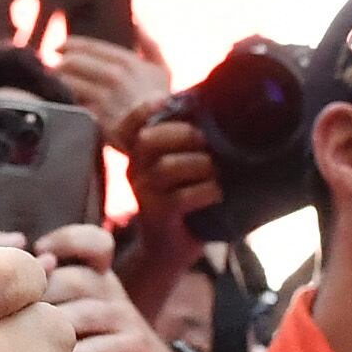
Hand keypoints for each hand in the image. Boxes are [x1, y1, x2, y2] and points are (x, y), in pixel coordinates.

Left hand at [24, 222, 188, 351]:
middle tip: (3, 327)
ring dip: (44, 335)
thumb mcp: (67, 318)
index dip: (67, 239)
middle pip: (69, 281)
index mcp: (96, 276)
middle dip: (33, 303)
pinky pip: (95, 349)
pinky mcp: (135, 348)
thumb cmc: (92, 351)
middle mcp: (111, 290)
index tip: (40, 251)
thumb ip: (40, 300)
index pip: (94, 242)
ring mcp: (125, 318)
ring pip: (79, 315)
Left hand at [51, 33, 172, 141]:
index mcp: (127, 61)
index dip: (69, 45)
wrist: (163, 136)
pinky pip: (71, 104)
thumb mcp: (162, 71)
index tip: (59, 48)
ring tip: (53, 84)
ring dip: (57, 82)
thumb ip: (150, 45)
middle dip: (60, 65)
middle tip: (53, 68)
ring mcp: (104, 98)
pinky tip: (62, 101)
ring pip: (67, 82)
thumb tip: (137, 22)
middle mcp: (114, 76)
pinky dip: (64, 100)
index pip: (88, 46)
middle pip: (72, 62)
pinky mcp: (96, 118)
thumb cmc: (161, 103)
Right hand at [109, 110, 223, 323]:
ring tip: (215, 172)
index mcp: (139, 154)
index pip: (131, 124)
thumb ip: (190, 141)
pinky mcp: (156, 216)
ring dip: (199, 165)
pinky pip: (180, 197)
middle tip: (207, 141)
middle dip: (184, 134)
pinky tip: (217, 193)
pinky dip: (206, 191)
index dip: (146, 108)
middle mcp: (134, 170)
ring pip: (166, 167)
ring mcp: (143, 194)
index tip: (167, 101)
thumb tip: (221, 106)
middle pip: (149, 139)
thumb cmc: (184, 201)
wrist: (169, 251)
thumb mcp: (182, 167)